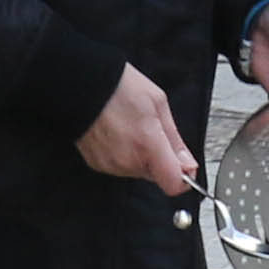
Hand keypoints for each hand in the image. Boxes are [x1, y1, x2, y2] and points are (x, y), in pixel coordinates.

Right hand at [74, 67, 199, 196]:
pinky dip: (121, 154)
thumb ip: (175, 140)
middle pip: (156, 175)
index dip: (183, 177)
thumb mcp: (158, 103)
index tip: (183, 165)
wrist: (81, 85)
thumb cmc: (117, 88)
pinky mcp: (95, 163)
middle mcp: (127, 160)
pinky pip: (119, 166)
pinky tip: (116, 134)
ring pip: (137, 170)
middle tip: (150, 132)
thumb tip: (187, 164)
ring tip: (129, 130)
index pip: (173, 184)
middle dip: (158, 159)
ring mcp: (109, 164)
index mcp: (147, 144)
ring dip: (139, 156)